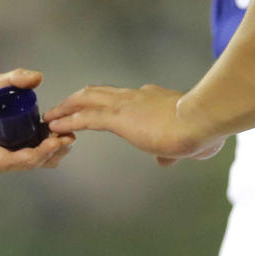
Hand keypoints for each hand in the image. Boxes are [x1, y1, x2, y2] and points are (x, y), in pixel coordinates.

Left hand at [0, 69, 74, 171]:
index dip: (59, 137)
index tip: (70, 128)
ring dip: (52, 151)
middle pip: (44, 156)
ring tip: (63, 140)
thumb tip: (38, 77)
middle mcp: (12, 149)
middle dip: (60, 148)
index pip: (43, 141)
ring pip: (36, 161)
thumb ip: (16, 78)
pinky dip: (37, 154)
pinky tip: (48, 144)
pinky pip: (20, 161)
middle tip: (70, 136)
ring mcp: (4, 158)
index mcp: (16, 134)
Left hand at [45, 84, 226, 166]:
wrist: (202, 120)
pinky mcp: (120, 118)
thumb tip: (164, 162)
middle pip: (99, 93)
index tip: (97, 109)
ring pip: (87, 100)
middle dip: (78, 99)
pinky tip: (56, 126)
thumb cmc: (204, 129)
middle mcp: (137, 96)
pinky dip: (68, 121)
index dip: (109, 103)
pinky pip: (86, 118)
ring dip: (66, 107)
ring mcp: (127, 105)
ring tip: (51, 117)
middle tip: (61, 109)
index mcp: (153, 99)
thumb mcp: (191, 143)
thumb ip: (173, 152)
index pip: (125, 98)